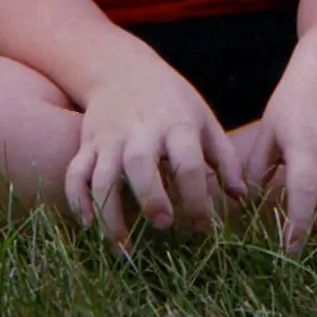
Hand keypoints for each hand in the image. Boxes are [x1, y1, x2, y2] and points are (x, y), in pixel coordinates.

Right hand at [65, 57, 245, 249]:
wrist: (122, 69)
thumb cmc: (172, 101)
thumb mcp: (204, 119)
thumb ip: (224, 158)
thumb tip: (241, 196)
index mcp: (176, 124)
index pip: (188, 163)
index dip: (197, 198)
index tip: (202, 226)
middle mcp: (140, 131)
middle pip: (140, 165)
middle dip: (150, 197)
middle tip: (164, 225)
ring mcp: (110, 138)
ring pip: (103, 177)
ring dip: (110, 214)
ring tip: (123, 248)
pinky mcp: (87, 144)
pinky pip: (76, 174)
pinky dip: (78, 200)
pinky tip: (89, 224)